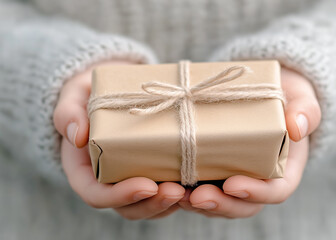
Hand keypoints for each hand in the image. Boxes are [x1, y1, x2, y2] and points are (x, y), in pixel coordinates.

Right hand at [53, 60, 184, 219]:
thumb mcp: (72, 98)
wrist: (109, 93)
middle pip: (128, 207)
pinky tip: (198, 181)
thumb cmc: (88, 96)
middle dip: (153, 204)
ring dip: (170, 203)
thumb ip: (68, 114)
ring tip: (192, 190)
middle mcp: (108, 181)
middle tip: (177, 191)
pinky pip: (164, 190)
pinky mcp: (151, 171)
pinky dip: (180, 192)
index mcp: (84, 170)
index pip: (96, 195)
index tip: (146, 186)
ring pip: (149, 204)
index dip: (120, 196)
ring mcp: (131, 178)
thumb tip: (78, 135)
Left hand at [178, 67, 321, 218]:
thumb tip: (296, 127)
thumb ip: (305, 111)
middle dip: (220, 205)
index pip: (276, 191)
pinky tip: (168, 184)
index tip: (233, 184)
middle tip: (197, 197)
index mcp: (284, 169)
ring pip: (219, 202)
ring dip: (198, 204)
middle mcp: (258, 179)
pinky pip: (201, 187)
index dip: (256, 193)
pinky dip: (186, 191)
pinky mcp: (214, 169)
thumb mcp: (300, 99)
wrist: (264, 93)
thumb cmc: (285, 97)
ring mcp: (234, 176)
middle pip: (243, 205)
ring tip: (177, 195)